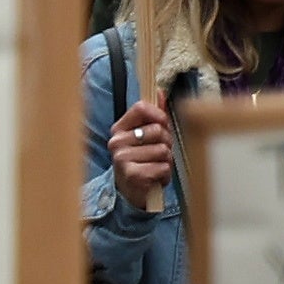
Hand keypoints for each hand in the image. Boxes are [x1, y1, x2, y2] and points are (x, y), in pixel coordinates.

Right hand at [107, 94, 174, 213]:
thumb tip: (159, 91)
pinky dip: (165, 174)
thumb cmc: (142, 160)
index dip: (159, 115)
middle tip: (158, 153)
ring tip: (156, 166)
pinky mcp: (132, 175)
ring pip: (163, 150)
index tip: (162, 124)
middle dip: (166, 142)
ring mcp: (122, 159)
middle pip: (158, 130)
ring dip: (166, 161)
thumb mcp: (147, 136)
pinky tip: (155, 178)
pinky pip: (163, 167)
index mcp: (119, 129)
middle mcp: (116, 142)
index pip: (141, 107)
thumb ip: (154, 115)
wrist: (131, 192)